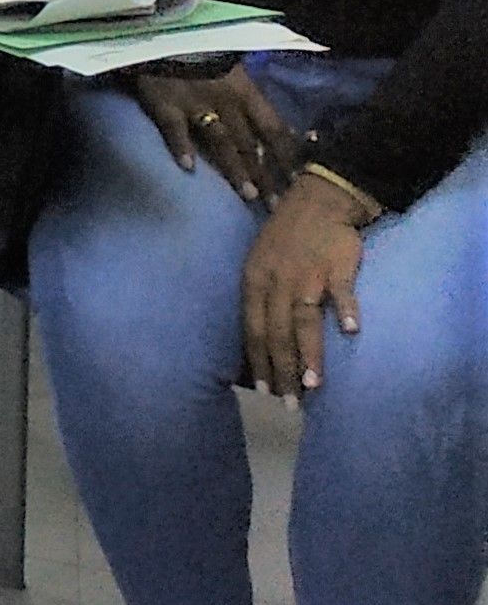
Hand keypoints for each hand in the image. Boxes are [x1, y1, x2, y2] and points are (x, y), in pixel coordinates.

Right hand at [132, 62, 302, 207]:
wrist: (164, 33)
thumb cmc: (203, 55)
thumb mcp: (236, 75)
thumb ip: (254, 104)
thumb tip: (286, 133)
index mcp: (247, 94)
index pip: (274, 130)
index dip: (288, 158)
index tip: (299, 183)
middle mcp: (227, 102)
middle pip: (251, 144)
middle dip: (266, 175)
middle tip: (277, 204)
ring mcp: (196, 104)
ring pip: (221, 141)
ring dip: (236, 169)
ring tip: (248, 195)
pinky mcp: (166, 104)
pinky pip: (175, 129)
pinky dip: (182, 147)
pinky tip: (188, 167)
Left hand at [241, 173, 373, 394]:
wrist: (317, 201)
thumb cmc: (286, 239)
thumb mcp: (259, 264)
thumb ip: (260, 299)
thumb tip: (257, 341)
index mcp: (254, 281)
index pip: (252, 330)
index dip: (258, 361)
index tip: (263, 391)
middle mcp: (276, 281)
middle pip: (276, 332)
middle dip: (283, 371)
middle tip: (290, 403)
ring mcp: (306, 274)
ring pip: (304, 320)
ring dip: (309, 354)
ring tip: (313, 384)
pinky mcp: (336, 265)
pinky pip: (341, 291)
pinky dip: (346, 309)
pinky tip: (351, 330)